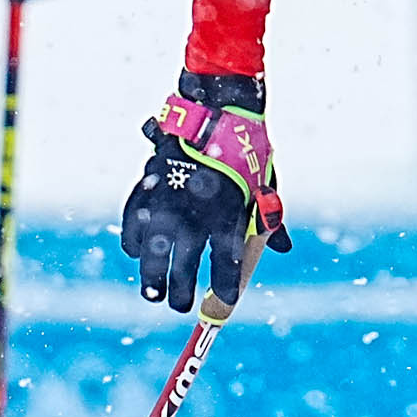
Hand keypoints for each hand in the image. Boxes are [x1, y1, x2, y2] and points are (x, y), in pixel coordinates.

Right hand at [123, 75, 285, 317]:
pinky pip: (132, 225)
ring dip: (151, 278)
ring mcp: (166, 202)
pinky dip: (133, 243)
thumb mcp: (263, 186)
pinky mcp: (146, 188)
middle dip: (180, 294)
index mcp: (227, 215)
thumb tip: (284, 248)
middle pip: (182, 269)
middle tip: (179, 305)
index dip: (224, 289)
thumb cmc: (244, 151)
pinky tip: (137, 253)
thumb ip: (270, 220)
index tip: (225, 305)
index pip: (225, 265)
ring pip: (153, 255)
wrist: (214, 111)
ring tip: (153, 293)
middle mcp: (194, 214)